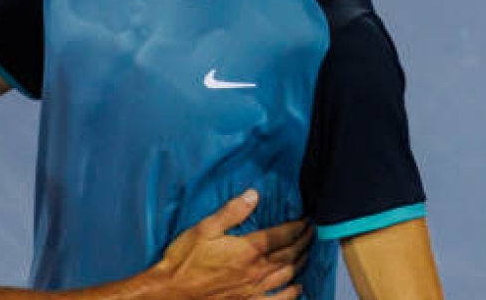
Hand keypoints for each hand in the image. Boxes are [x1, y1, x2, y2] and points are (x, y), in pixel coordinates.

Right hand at [154, 190, 311, 299]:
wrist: (173, 292)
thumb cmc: (185, 260)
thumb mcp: (204, 229)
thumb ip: (231, 212)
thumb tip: (253, 195)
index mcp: (247, 250)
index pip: (281, 236)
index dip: (296, 227)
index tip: (305, 220)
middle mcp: (256, 271)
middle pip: (288, 255)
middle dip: (303, 241)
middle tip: (312, 232)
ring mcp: (254, 289)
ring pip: (287, 275)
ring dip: (300, 262)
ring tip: (306, 252)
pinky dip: (292, 294)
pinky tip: (298, 288)